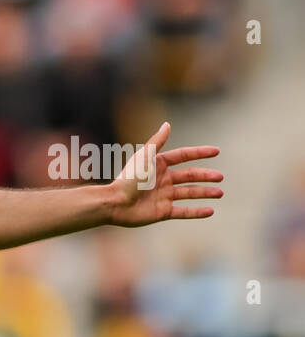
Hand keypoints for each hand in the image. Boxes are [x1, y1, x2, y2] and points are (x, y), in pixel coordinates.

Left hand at [107, 121, 222, 227]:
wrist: (115, 203)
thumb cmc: (129, 178)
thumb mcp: (144, 157)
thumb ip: (157, 141)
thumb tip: (167, 124)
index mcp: (158, 165)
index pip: (183, 156)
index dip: (199, 153)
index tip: (216, 151)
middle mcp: (162, 180)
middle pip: (189, 176)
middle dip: (205, 176)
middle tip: (220, 177)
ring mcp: (163, 196)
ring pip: (189, 193)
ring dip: (205, 193)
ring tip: (220, 193)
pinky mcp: (162, 212)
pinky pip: (183, 212)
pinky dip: (197, 212)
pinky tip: (210, 211)